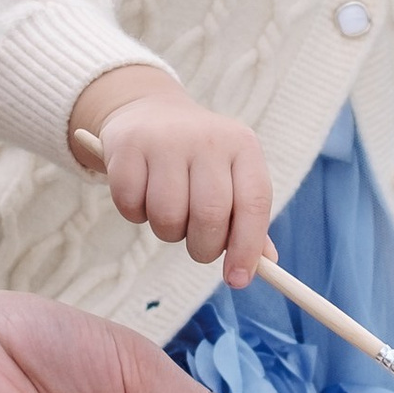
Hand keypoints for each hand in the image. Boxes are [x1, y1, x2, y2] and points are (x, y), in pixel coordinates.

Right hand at [69, 68, 273, 283]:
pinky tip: (143, 196)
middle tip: (197, 247)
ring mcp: (165, 139)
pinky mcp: (127, 145)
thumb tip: (266, 262)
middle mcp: (208, 138)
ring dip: (168, 232)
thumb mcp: (231, 177)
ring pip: (168, 215)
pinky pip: (131, 205)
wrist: (149, 112)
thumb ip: (248, 219)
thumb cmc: (198, 159)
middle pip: (211, 214)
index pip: (254, 203)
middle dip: (204, 248)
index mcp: (243, 145)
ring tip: (169, 214)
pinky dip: (136, 214)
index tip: (237, 279)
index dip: (247, 247)